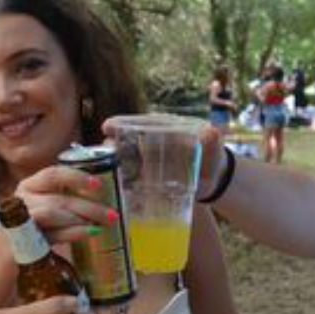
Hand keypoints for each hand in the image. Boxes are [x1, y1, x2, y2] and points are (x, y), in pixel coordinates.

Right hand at [14, 165, 115, 243]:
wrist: (7, 259)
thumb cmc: (34, 234)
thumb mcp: (50, 213)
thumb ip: (68, 203)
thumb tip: (104, 203)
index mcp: (30, 186)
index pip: (54, 174)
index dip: (77, 176)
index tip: (98, 184)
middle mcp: (22, 198)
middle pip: (60, 197)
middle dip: (90, 206)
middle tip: (112, 215)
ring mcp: (20, 218)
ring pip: (55, 212)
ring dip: (82, 218)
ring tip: (102, 225)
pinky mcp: (22, 238)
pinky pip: (53, 232)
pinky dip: (74, 232)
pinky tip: (91, 232)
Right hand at [101, 117, 225, 197]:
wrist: (213, 181)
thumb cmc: (212, 159)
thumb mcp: (213, 149)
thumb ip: (212, 142)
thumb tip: (211, 132)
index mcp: (162, 130)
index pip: (138, 124)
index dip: (121, 124)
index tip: (106, 127)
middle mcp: (149, 144)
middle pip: (124, 141)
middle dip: (110, 145)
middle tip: (101, 152)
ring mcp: (146, 162)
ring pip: (122, 160)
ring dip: (110, 164)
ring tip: (101, 170)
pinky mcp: (145, 180)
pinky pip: (128, 179)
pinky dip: (119, 183)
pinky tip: (109, 189)